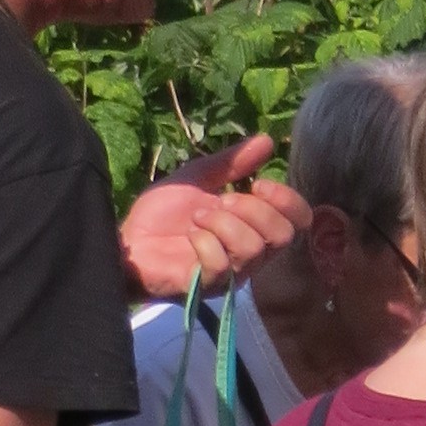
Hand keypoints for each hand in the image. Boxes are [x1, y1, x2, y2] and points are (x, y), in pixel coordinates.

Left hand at [121, 136, 311, 298]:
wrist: (126, 241)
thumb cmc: (162, 215)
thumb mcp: (198, 178)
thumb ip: (233, 164)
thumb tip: (267, 140)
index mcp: (256, 228)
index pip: (298, 221)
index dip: (287, 200)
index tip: (259, 184)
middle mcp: (253, 254)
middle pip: (283, 235)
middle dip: (252, 210)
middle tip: (221, 200)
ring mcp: (234, 273)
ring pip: (253, 248)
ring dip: (222, 223)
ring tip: (197, 218)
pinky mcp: (210, 286)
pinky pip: (222, 264)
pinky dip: (204, 242)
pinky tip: (189, 237)